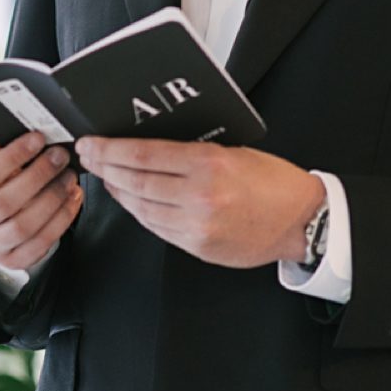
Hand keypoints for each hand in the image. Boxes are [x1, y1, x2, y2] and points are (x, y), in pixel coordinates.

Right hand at [0, 132, 82, 271]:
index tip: (39, 139)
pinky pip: (40, 244)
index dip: (14, 156)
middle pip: (5, 202)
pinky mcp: (11, 260)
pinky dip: (61, 220)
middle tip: (60, 157)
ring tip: (69, 178)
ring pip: (23, 226)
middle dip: (39, 176)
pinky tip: (73, 198)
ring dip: (52, 199)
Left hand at [77, 136, 324, 268]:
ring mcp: (197, 226)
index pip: (143, 155)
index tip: (91, 144)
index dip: (110, 149)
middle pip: (136, 181)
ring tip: (106, 177)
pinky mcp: (198, 246)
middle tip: (89, 157)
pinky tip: (132, 200)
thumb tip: (148, 146)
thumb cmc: (273, 181)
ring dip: (119, 191)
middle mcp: (199, 196)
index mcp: (209, 164)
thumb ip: (192, 151)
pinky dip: (139, 212)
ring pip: (141, 207)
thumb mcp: (234, 151)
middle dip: (106, 168)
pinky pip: (157, 227)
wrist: (302, 221)